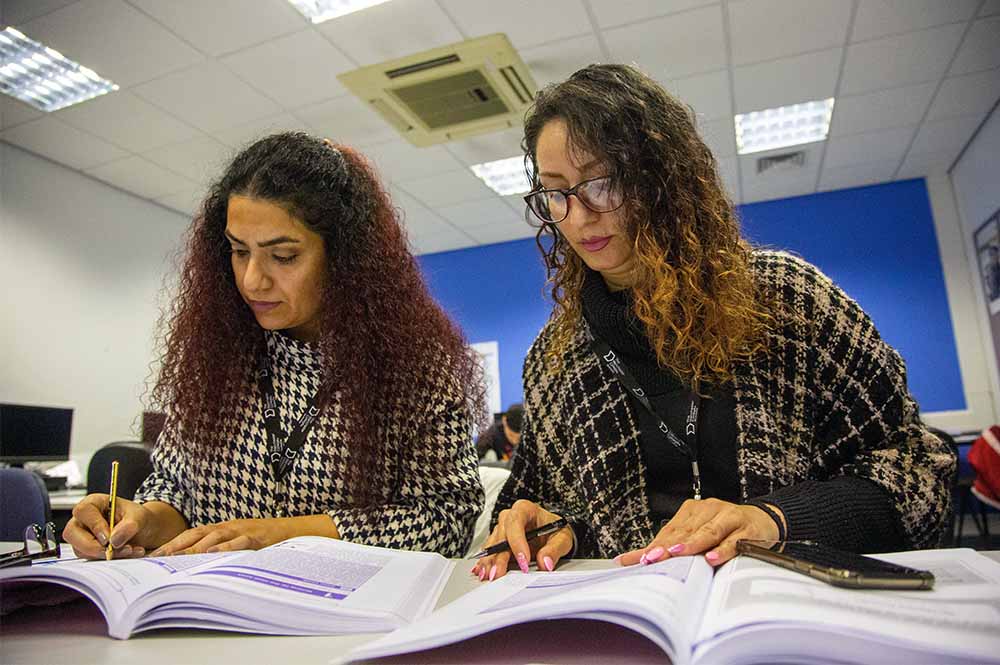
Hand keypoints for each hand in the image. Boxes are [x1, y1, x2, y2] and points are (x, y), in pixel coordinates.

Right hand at [63, 494, 155, 559]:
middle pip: (72, 533)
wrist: (145, 531)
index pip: (83, 511)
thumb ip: (129, 525)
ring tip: (129, 550)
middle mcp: (84, 519)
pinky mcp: (87, 550)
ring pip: (81, 549)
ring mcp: (82, 536)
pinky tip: (126, 553)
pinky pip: (90, 558)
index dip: (94, 525)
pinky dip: (108, 559)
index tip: (108, 538)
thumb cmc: (138, 518)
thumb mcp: (140, 517)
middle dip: (93, 546)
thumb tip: (114, 539)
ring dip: (104, 554)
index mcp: (94, 503)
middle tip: (113, 551)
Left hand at [151, 518, 288, 555]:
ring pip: (213, 537)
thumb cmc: (263, 538)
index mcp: (221, 529)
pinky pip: (239, 542)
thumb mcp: (237, 541)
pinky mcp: (256, 537)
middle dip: (176, 546)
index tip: (153, 556)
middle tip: (157, 558)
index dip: (172, 544)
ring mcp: (241, 531)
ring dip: (194, 547)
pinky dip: (225, 547)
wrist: (292, 530)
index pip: (191, 534)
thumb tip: (194, 563)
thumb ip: (219, 548)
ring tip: (177, 558)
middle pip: (196, 534)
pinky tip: (213, 555)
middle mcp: (228, 527)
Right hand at [473, 500, 572, 581]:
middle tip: (499, 574)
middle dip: (499, 556)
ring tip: (488, 576)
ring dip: (489, 561)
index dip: (517, 541)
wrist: (552, 533)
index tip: (523, 561)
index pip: (516, 521)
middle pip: (501, 535)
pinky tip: (482, 572)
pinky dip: (486, 563)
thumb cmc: (555, 530)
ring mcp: (502, 529)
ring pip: (492, 544)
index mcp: (525, 509)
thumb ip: (554, 550)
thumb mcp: (562, 538)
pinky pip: (490, 552)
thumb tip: (545, 562)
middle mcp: (510, 517)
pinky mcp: (498, 542)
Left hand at [617, 498, 782, 566]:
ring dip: (691, 545)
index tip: (638, 559)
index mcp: (692, 510)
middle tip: (651, 559)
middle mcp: (708, 509)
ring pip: (707, 532)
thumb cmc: (726, 531)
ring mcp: (728, 517)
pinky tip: (711, 558)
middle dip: (666, 547)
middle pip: (684, 531)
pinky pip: (732, 540)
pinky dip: (722, 550)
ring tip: (676, 554)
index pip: (669, 530)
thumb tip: (635, 560)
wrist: (764, 520)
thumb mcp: (698, 536)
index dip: (654, 545)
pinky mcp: (747, 529)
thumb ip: (672, 548)